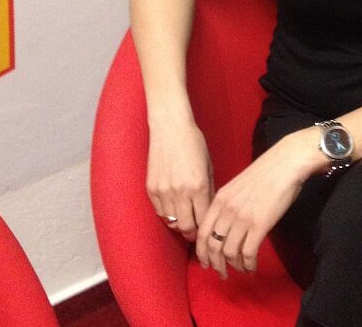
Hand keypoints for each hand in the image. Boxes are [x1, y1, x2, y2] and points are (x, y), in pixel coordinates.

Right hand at [146, 119, 213, 242]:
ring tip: (185, 222)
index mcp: (199, 186)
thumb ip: (209, 190)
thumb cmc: (194, 143)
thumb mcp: (208, 166)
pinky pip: (159, 212)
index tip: (208, 231)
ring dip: (179, 224)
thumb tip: (210, 210)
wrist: (170, 128)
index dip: (206, 228)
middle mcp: (180, 192)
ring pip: (171, 222)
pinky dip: (167, 215)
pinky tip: (173, 210)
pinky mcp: (151, 189)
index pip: (203, 219)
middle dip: (192, 233)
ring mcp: (164, 191)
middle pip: (186, 227)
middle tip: (196, 234)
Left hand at [197, 128, 319, 277]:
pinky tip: (252, 267)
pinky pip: (248, 253)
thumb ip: (228, 203)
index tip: (206, 262)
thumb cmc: (266, 171)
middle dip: (216, 264)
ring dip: (234, 266)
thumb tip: (225, 225)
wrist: (286, 163)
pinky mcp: (259, 225)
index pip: (202, 232)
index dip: (202, 252)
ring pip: (229, 252)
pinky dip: (249, 264)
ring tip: (241, 269)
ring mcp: (242, 218)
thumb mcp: (238, 185)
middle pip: (213, 246)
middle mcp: (227, 210)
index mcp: (220, 199)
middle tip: (222, 273)